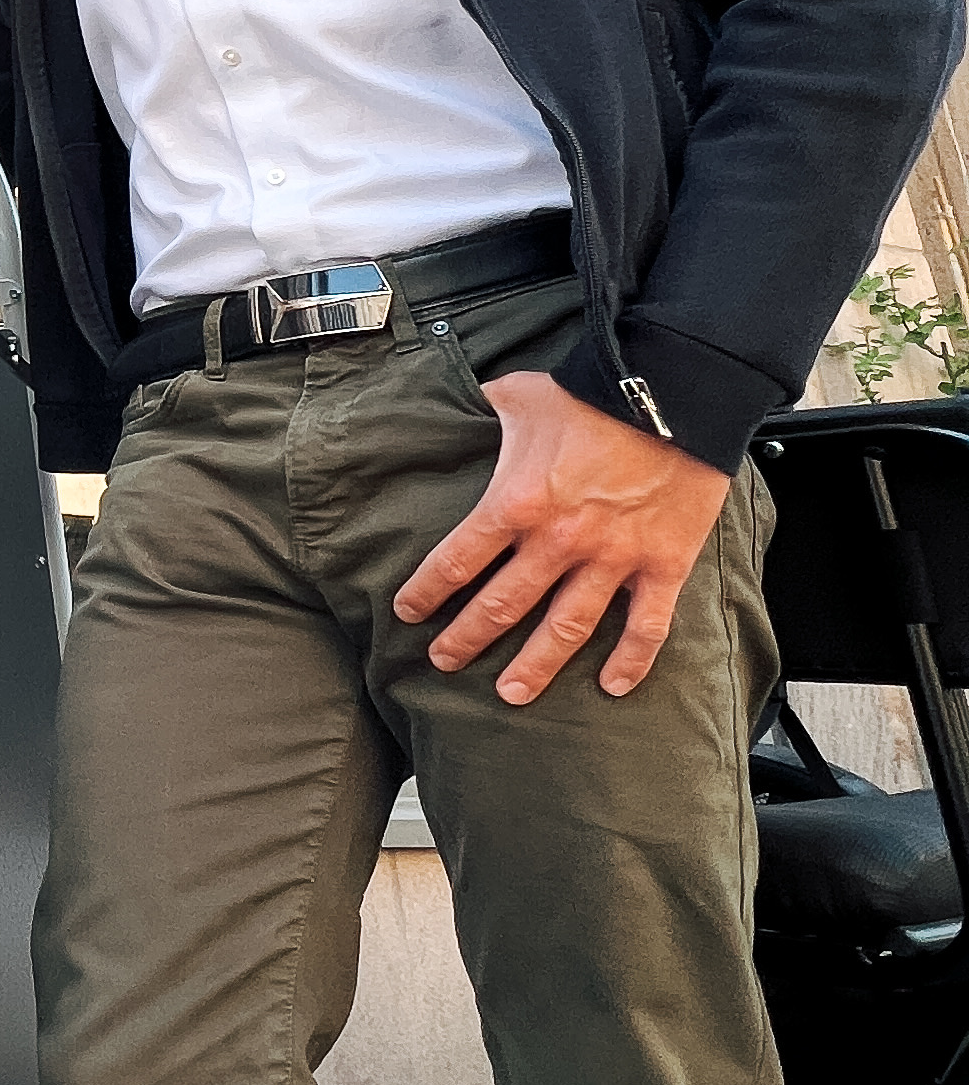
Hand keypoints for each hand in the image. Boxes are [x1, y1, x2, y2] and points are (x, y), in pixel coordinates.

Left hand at [393, 372, 728, 704]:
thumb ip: (488, 408)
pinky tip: (613, 687)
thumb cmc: (593, 392)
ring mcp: (613, 558)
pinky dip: (630, 661)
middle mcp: (558, 541)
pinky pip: (645, 626)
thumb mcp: (521, 394)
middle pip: (501, 605)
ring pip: (564, 629)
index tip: (408, 612)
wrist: (677, 391)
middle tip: (444, 661)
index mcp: (516, 502)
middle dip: (466, 639)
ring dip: (534, 666)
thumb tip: (463, 402)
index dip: (427, 592)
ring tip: (510, 693)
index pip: (456, 561)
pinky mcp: (662, 565)